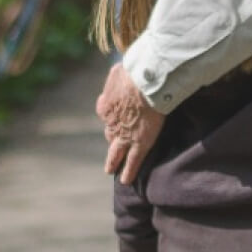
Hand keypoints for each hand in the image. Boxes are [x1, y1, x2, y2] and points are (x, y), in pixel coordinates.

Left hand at [96, 63, 165, 183]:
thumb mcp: (119, 70)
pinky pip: (132, 161)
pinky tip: (126, 180)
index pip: (107, 115)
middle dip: (112, 141)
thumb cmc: (135, 70)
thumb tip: (118, 72)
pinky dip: (129, 171)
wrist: (146, 81)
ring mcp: (124, 135)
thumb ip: (117, 76)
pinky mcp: (139, 143)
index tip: (118, 118)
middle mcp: (111, 122)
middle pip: (110, 134)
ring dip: (114, 161)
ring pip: (116, 151)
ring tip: (113, 169)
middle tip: (113, 149)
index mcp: (105, 105)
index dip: (113, 118)